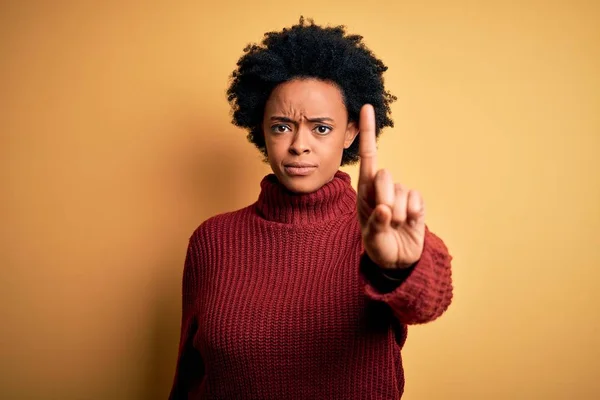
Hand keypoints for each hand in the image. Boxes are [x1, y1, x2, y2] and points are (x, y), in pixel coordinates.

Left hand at [357, 104, 425, 268]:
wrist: (398, 261)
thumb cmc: (378, 246)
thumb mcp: (371, 239)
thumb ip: (376, 224)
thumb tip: (386, 209)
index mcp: (366, 191)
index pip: (368, 156)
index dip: (368, 132)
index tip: (366, 107)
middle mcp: (383, 188)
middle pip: (385, 175)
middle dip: (384, 197)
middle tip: (385, 218)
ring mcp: (401, 195)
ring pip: (401, 191)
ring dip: (398, 212)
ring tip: (396, 226)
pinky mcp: (417, 203)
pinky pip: (417, 201)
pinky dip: (413, 214)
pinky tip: (408, 223)